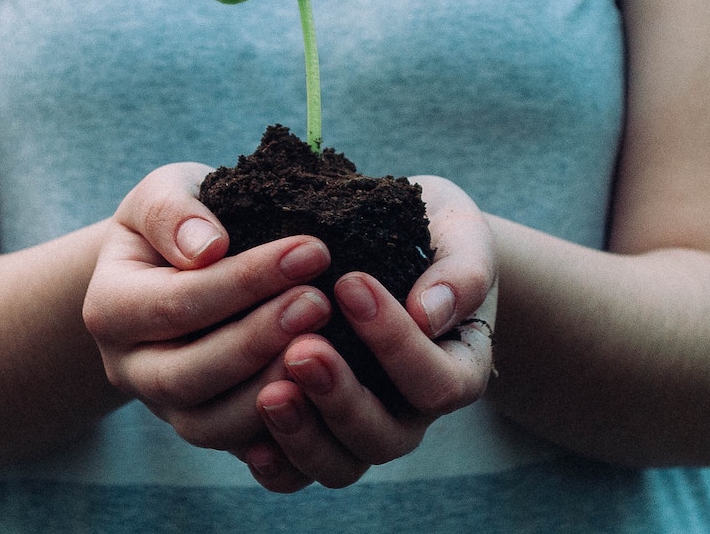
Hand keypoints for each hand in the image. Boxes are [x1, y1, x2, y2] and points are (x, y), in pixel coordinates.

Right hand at [82, 162, 333, 454]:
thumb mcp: (164, 193)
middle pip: (188, 375)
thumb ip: (173, 212)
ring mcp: (166, 409)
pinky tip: (326, 394)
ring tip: (329, 346)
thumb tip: (208, 247)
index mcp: (110, 308)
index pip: (177, 303)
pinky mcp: (208, 430)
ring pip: (212, 425)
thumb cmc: (179, 222)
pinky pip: (242, 450)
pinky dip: (283, 433)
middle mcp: (129, 369)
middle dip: (259, 340)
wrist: (176, 266)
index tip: (311, 250)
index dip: (245, 281)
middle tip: (320, 302)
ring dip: (272, 388)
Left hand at [246, 176, 497, 491]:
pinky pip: (297, 475)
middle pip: (385, 437)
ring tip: (269, 391)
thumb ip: (460, 271)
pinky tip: (249, 439)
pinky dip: (276, 463)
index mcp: (458, 368)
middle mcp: (412, 413)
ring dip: (303, 434)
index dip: (395, 342)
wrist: (399, 245)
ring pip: (339, 465)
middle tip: (302, 347)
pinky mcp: (317, 433)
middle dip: (341, 396)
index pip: (437, 382)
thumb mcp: (460, 235)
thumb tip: (429, 312)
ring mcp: (363, 429)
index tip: (350, 283)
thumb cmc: (434, 234)